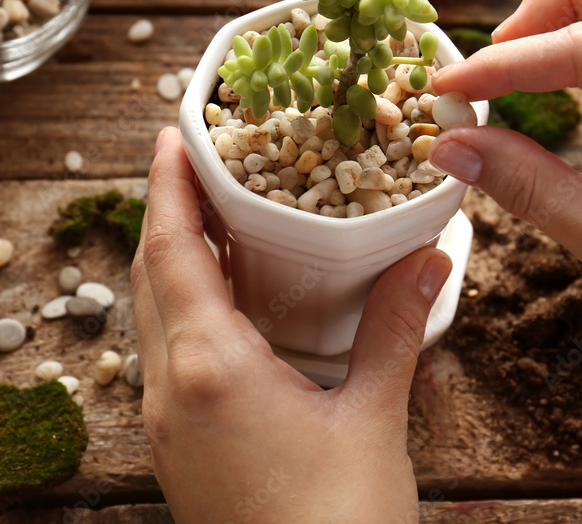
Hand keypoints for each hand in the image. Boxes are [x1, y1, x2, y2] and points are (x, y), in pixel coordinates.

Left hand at [131, 127, 451, 522]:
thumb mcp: (375, 417)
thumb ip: (397, 329)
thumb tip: (429, 255)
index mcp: (213, 367)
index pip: (174, 250)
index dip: (169, 186)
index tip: (172, 135)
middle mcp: (173, 388)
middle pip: (153, 273)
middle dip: (168, 210)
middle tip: (196, 161)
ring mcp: (169, 421)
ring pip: (153, 313)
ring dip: (172, 257)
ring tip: (208, 216)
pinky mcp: (180, 446)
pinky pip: (167, 351)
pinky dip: (184, 304)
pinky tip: (222, 300)